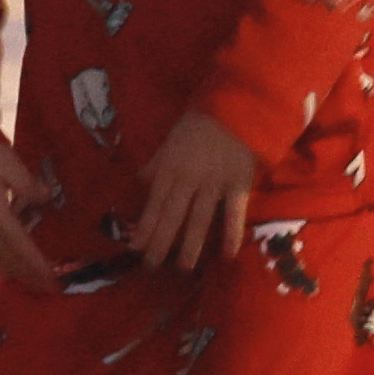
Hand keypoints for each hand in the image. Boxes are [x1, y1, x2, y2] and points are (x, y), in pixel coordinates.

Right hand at [0, 142, 51, 281]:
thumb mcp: (12, 165)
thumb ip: (30, 187)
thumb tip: (46, 199)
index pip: (18, 244)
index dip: (35, 263)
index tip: (52, 277)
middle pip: (5, 256)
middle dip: (27, 274)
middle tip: (48, 286)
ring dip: (15, 269)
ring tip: (33, 280)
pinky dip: (3, 258)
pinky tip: (13, 261)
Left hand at [125, 112, 263, 273]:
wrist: (237, 106)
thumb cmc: (201, 122)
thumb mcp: (172, 139)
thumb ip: (157, 162)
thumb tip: (141, 181)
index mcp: (170, 168)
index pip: (154, 203)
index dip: (144, 227)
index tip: (135, 248)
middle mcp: (188, 180)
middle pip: (172, 216)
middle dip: (160, 243)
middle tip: (152, 266)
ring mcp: (214, 184)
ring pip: (199, 219)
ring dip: (190, 245)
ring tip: (183, 268)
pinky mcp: (238, 184)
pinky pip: (234, 213)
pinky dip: (230, 233)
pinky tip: (226, 254)